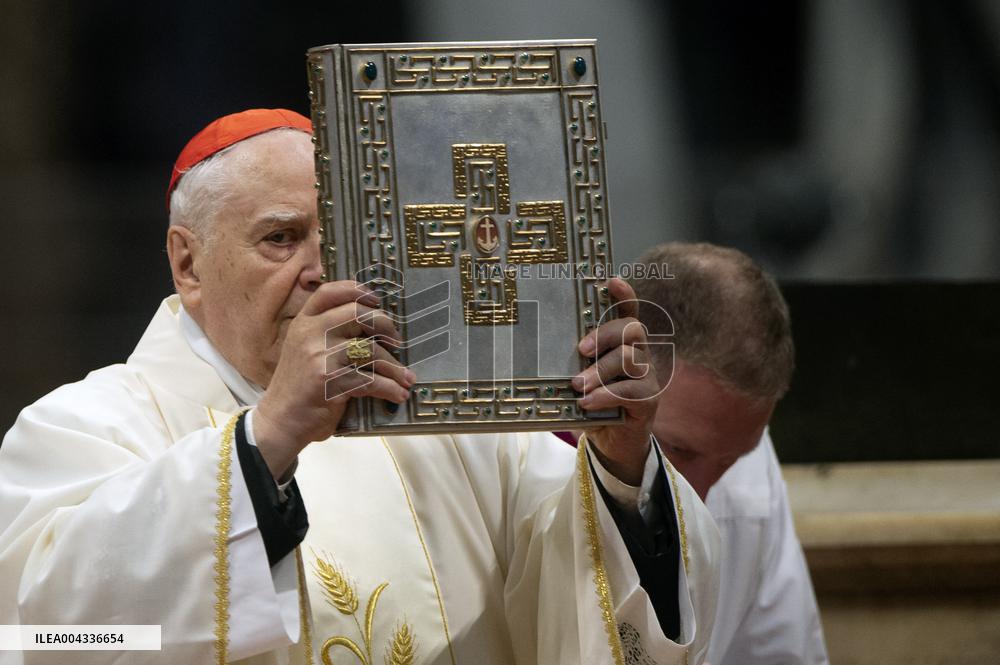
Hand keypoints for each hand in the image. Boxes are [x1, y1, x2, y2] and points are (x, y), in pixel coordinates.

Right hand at [253, 281, 413, 477]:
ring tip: (405, 378)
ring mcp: (320, 356)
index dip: (356, 290)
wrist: (280, 421)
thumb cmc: (298, 387)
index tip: (376, 299)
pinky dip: (390, 388)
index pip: (329, 292)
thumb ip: (325, 333)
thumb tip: (369, 322)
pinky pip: (371, 380)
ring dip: (394, 367)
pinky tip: (398, 395)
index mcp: (303, 323)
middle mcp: (310, 334)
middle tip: (397, 341)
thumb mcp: (303, 350)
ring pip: (370, 350)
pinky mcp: (331, 380)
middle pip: (358, 314)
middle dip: (385, 325)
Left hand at [572, 278, 660, 484]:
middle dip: (605, 335)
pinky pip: (631, 391)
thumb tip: (533, 353)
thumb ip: (570, 365)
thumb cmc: (591, 404)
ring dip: (600, 371)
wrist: (611, 444)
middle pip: (632, 330)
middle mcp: (639, 355)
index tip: (610, 281)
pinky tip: (587, 403)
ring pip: (631, 360)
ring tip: (577, 386)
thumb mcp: (577, 380)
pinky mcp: (648, 400)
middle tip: (580, 350)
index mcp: (621, 344)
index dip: (624, 295)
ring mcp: (647, 377)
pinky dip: (606, 395)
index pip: (628, 312)